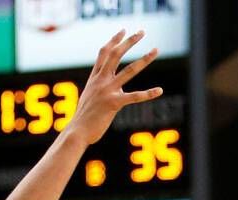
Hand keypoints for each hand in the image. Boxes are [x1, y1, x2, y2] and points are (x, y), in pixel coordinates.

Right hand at [70, 30, 161, 146]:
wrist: (77, 131)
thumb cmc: (84, 118)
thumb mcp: (90, 98)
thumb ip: (100, 90)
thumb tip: (112, 92)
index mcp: (95, 78)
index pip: (104, 52)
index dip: (114, 40)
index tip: (123, 30)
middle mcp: (101, 81)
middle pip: (116, 54)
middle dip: (129, 41)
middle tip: (142, 31)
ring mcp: (107, 91)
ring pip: (129, 71)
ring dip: (144, 59)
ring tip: (155, 50)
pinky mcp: (114, 104)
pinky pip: (134, 97)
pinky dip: (148, 94)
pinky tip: (159, 90)